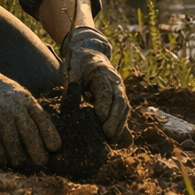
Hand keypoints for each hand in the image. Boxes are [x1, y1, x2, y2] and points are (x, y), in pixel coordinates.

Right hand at [0, 40, 60, 166]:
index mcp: (26, 99)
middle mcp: (15, 106)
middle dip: (37, 150)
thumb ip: (28, 109)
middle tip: (41, 162)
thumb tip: (41, 133)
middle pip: (30, 132)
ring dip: (17, 155)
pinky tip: (2, 158)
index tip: (55, 148)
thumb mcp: (18, 94)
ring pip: (12, 141)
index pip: (42, 119)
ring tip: (19, 161)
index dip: (50, 134)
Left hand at [63, 27, 131, 143]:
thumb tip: (69, 101)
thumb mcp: (74, 68)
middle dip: (115, 119)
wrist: (91, 53)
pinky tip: (120, 141)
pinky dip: (122, 125)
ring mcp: (119, 90)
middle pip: (120, 102)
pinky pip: (123, 112)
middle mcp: (115, 82)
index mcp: (103, 74)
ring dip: (120, 125)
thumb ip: (72, 83)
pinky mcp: (118, 98)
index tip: (99, 119)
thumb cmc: (80, 62)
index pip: (106, 91)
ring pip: (124, 108)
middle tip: (108, 135)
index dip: (104, 106)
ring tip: (113, 141)